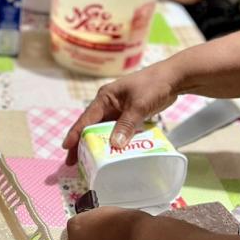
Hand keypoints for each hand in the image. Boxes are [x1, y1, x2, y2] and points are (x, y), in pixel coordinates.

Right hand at [61, 61, 181, 163]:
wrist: (173, 78)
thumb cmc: (153, 86)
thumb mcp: (139, 105)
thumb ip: (126, 124)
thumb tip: (114, 144)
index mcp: (105, 98)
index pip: (86, 118)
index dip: (75, 134)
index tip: (66, 148)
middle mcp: (108, 104)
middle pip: (91, 126)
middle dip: (82, 143)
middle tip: (73, 162)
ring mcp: (118, 109)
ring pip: (104, 130)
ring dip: (98, 144)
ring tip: (90, 161)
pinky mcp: (128, 114)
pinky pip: (117, 130)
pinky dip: (113, 141)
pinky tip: (112, 153)